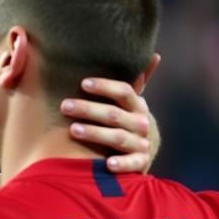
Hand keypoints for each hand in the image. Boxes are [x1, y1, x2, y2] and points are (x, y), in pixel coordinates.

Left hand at [61, 57, 160, 173]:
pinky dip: (121, 163)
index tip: (83, 83)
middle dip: (88, 109)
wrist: (141, 156)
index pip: (124, 92)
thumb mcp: (130, 105)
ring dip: (96, 133)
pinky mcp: (140, 163)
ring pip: (118, 137)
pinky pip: (131, 163)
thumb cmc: (126, 124)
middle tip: (64, 106)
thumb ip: (135, 83)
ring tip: (73, 130)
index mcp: (137, 106)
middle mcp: (141, 123)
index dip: (105, 86)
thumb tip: (154, 55)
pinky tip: (107, 163)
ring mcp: (141, 144)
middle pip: (114, 114)